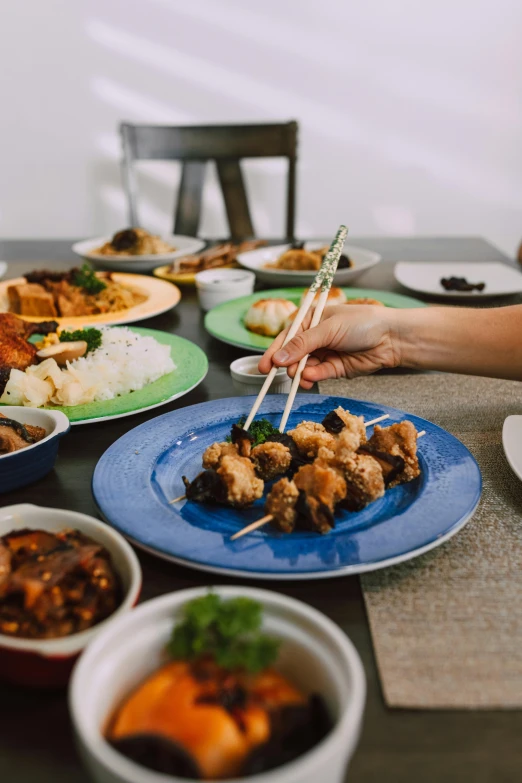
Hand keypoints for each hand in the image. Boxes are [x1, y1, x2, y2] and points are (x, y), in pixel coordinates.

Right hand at [258, 305, 400, 388]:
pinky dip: (312, 377)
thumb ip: (303, 344)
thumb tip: (279, 357)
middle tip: (285, 371)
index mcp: (312, 319)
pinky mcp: (334, 368)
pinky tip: (310, 378)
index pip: (287, 336)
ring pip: (304, 367)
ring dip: (300, 373)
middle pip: (293, 354)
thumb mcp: (328, 329)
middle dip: (288, 364)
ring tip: (300, 376)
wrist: (391, 338)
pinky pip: (317, 375)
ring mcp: (325, 353)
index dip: (275, 351)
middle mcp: (316, 337)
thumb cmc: (362, 323)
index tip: (265, 366)